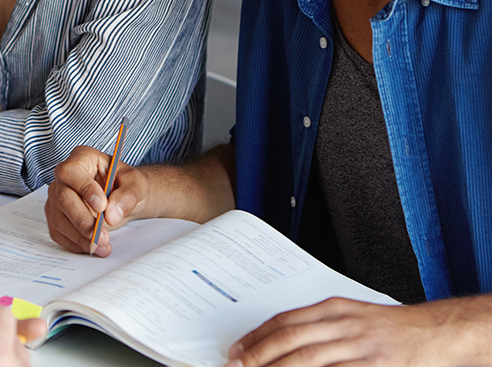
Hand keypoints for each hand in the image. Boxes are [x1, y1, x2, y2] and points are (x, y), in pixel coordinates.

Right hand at [45, 145, 149, 256]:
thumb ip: (128, 195)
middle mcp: (65, 176)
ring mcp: (57, 196)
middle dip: (82, 220)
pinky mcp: (56, 215)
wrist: (122, 198)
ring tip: (103, 245)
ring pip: (59, 218)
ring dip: (80, 236)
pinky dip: (75, 243)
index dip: (84, 189)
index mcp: (82, 158)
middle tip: (102, 235)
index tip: (102, 207)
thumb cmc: (126, 185)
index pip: (72, 172)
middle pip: (63, 198)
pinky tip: (92, 247)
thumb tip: (112, 214)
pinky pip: (58, 232)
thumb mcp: (136, 184)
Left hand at [227, 295, 491, 366]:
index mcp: (333, 308)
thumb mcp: (350, 317)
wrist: (432, 333)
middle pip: (290, 339)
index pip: (285, 320)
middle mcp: (342, 324)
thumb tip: (281, 339)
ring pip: (307, 359)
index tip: (238, 349)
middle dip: (259, 355)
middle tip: (238, 364)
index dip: (257, 336)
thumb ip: (319, 327)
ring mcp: (358, 346)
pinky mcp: (372, 366)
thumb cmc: (389, 328)